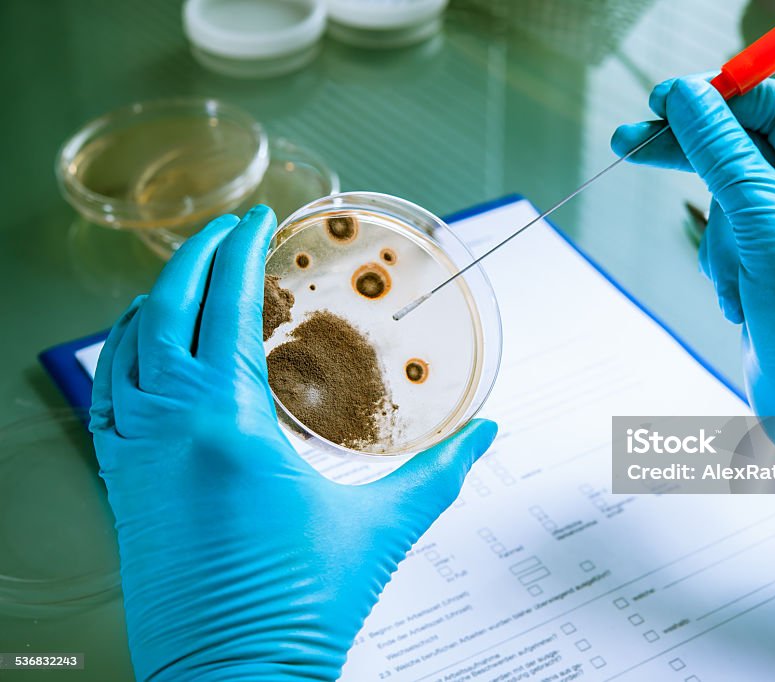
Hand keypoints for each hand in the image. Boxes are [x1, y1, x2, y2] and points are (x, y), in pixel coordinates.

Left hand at [90, 206, 496, 680]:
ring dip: (157, 299)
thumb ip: (441, 472)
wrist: (230, 678)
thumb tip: (488, 434)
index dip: (238, 252)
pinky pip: (106, 393)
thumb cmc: (299, 610)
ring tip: (193, 278)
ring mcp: (132, 455)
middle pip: (162, 308)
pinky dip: (124, 352)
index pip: (222, 305)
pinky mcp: (121, 485)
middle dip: (195, 256)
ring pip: (124, 345)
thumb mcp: (380, 530)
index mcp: (227, 426)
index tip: (256, 221)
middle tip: (228, 229)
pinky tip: (146, 349)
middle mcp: (166, 428)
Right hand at [612, 77, 774, 553]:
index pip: (771, 106)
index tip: (661, 101)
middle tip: (626, 143)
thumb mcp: (766, 220)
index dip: (716, 98)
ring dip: (719, 244)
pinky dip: (720, 273)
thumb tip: (684, 96)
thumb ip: (719, 152)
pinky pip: (720, 247)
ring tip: (744, 282)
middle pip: (737, 150)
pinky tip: (744, 304)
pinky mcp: (764, 270)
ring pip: (720, 205)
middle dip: (688, 156)